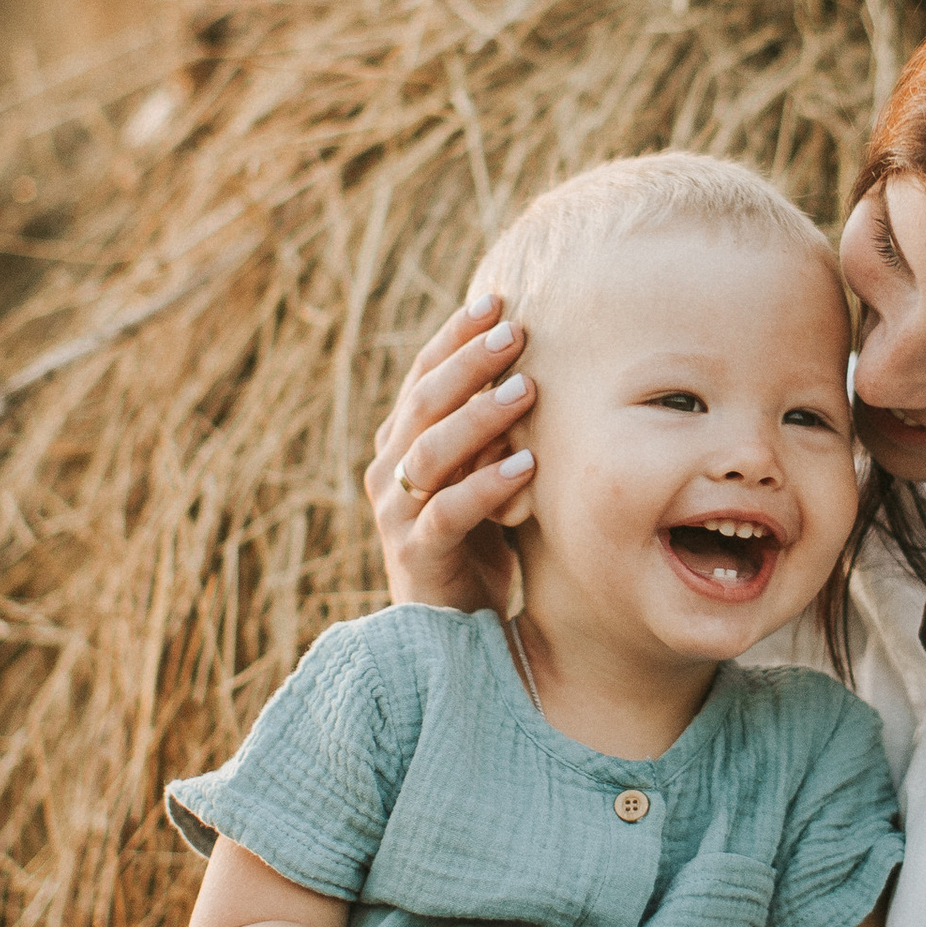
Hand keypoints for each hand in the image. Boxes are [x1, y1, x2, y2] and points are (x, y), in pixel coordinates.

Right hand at [366, 294, 538, 613]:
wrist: (449, 628)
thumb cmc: (476, 540)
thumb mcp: (483, 473)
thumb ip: (492, 430)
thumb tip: (536, 364)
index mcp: (401, 442)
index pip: (423, 374)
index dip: (455, 335)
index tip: (497, 299)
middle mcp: (389, 470)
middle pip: (424, 402)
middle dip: (469, 363)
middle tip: (516, 331)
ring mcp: (397, 513)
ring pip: (430, 451)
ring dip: (479, 416)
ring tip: (527, 390)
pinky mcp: (417, 555)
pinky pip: (449, 513)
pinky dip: (486, 486)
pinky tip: (526, 466)